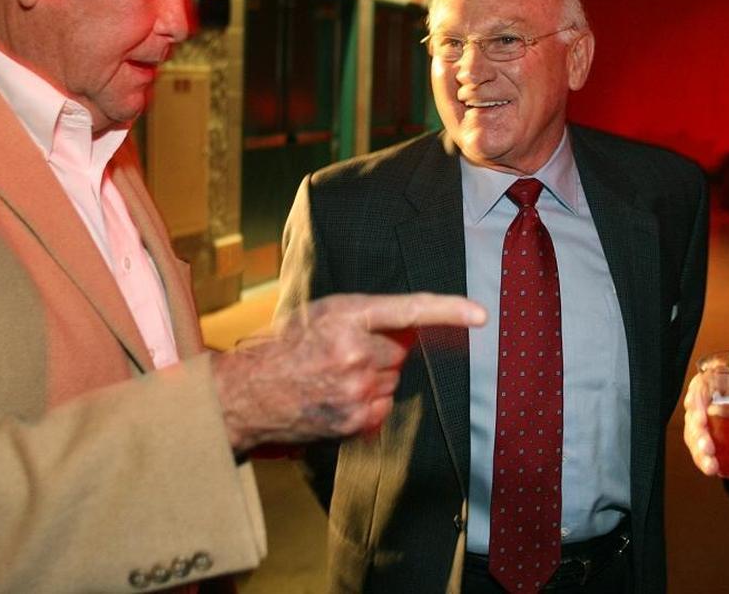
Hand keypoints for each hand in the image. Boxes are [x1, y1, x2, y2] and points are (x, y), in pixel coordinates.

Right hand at [212, 293, 485, 451]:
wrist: (248, 393)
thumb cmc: (284, 348)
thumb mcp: (322, 316)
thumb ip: (366, 318)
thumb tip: (409, 329)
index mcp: (347, 315)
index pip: (409, 309)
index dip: (449, 310)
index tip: (480, 314)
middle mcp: (356, 352)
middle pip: (400, 352)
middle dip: (380, 353)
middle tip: (342, 356)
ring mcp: (358, 389)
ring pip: (392, 381)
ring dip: (374, 379)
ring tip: (333, 378)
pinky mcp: (358, 419)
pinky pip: (383, 406)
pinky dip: (368, 404)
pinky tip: (336, 398)